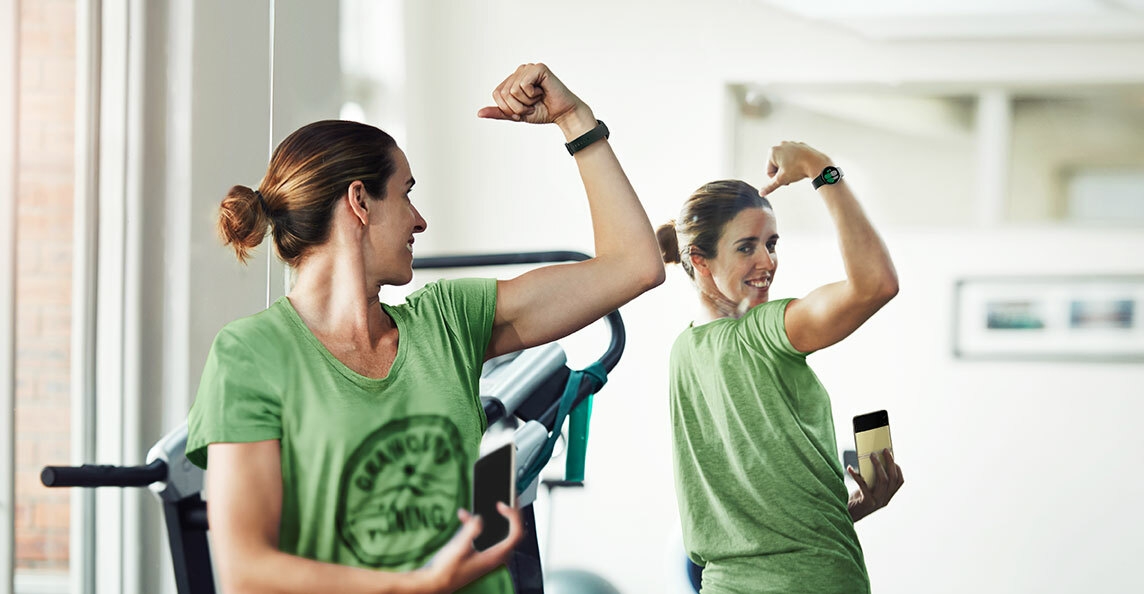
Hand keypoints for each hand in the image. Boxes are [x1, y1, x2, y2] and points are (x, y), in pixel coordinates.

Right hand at [417, 502, 523, 591]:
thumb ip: (470, 531)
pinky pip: (487, 537)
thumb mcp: (458, 548)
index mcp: (495, 557)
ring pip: (501, 533)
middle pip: (513, 532)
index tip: (502, 505)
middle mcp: (496, 558)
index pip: (516, 534)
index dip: (513, 516)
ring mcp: (490, 557)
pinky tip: (464, 516)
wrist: (436, 583)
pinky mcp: (481, 556)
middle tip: (509, 496)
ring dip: (495, 517)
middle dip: (511, 513)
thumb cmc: (446, 570)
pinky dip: (477, 525)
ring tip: (491, 503)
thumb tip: (479, 518)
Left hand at [477, 63, 593, 135]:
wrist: (562, 114)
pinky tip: (542, 92)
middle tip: (531, 106)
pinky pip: (523, 85)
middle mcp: (519, 71)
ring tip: (537, 99)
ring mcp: (529, 68)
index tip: (522, 111)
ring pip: (513, 90)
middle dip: (517, 107)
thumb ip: (499, 112)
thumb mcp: (516, 114)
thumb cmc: (542, 112)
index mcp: (513, 80)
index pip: (497, 94)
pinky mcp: (538, 68)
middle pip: (504, 93)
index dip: (508, 108)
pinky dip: (532, 95)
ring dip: (525, 102)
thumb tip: (479, 113)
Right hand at [758, 141, 832, 195]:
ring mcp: (791, 144)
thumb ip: (770, 186)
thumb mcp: (782, 179)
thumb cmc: (798, 169)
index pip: (769, 171)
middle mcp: (780, 145)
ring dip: (789, 169)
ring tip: (797, 171)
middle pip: (776, 166)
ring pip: (785, 162)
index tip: (785, 180)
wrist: (816, 163)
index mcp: (773, 151)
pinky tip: (802, 166)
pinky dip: (796, 163)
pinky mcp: (800, 145)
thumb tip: (761, 193)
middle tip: (791, 176)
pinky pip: (795, 157)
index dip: (776, 179)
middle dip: (782, 173)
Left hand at [845, 448, 903, 521]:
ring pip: (883, 481)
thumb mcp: (868, 490)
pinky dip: (856, 475)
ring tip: (871, 455)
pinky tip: (850, 468)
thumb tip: (872, 460)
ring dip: (878, 466)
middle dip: (889, 462)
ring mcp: (877, 502)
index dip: (897, 469)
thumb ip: (872, 479)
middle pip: (892, 479)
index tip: (892, 457)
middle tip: (884, 450)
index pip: (899, 482)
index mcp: (887, 496)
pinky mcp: (866, 502)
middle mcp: (884, 499)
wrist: (847, 516)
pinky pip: (863, 485)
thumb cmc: (856, 500)